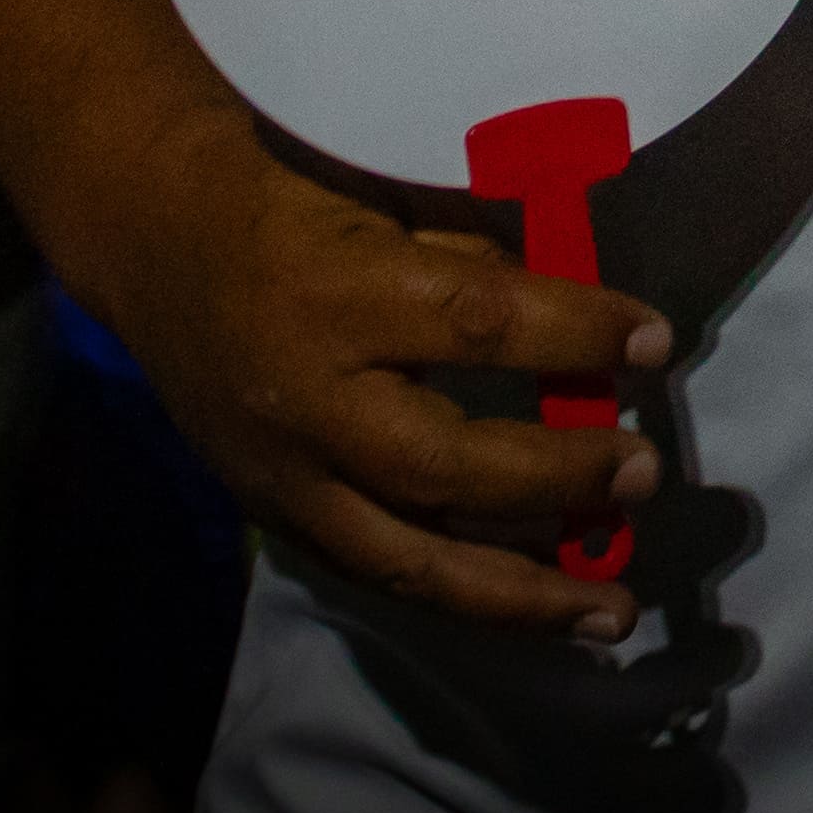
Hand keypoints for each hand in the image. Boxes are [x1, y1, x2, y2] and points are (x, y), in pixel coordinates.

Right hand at [110, 110, 678, 643]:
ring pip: (405, 559)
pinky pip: (376, 573)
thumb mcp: (387, 202)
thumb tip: (586, 329)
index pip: (479, 323)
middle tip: (643, 474)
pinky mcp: (272, 517)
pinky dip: (460, 598)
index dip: (577, 334)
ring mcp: (282, 477)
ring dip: (519, 594)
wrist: (157, 245)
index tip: (656, 341)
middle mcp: (306, 403)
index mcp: (339, 296)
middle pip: (442, 468)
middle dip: (554, 480)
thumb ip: (478, 266)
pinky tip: (534, 611)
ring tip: (611, 610)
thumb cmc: (294, 202)